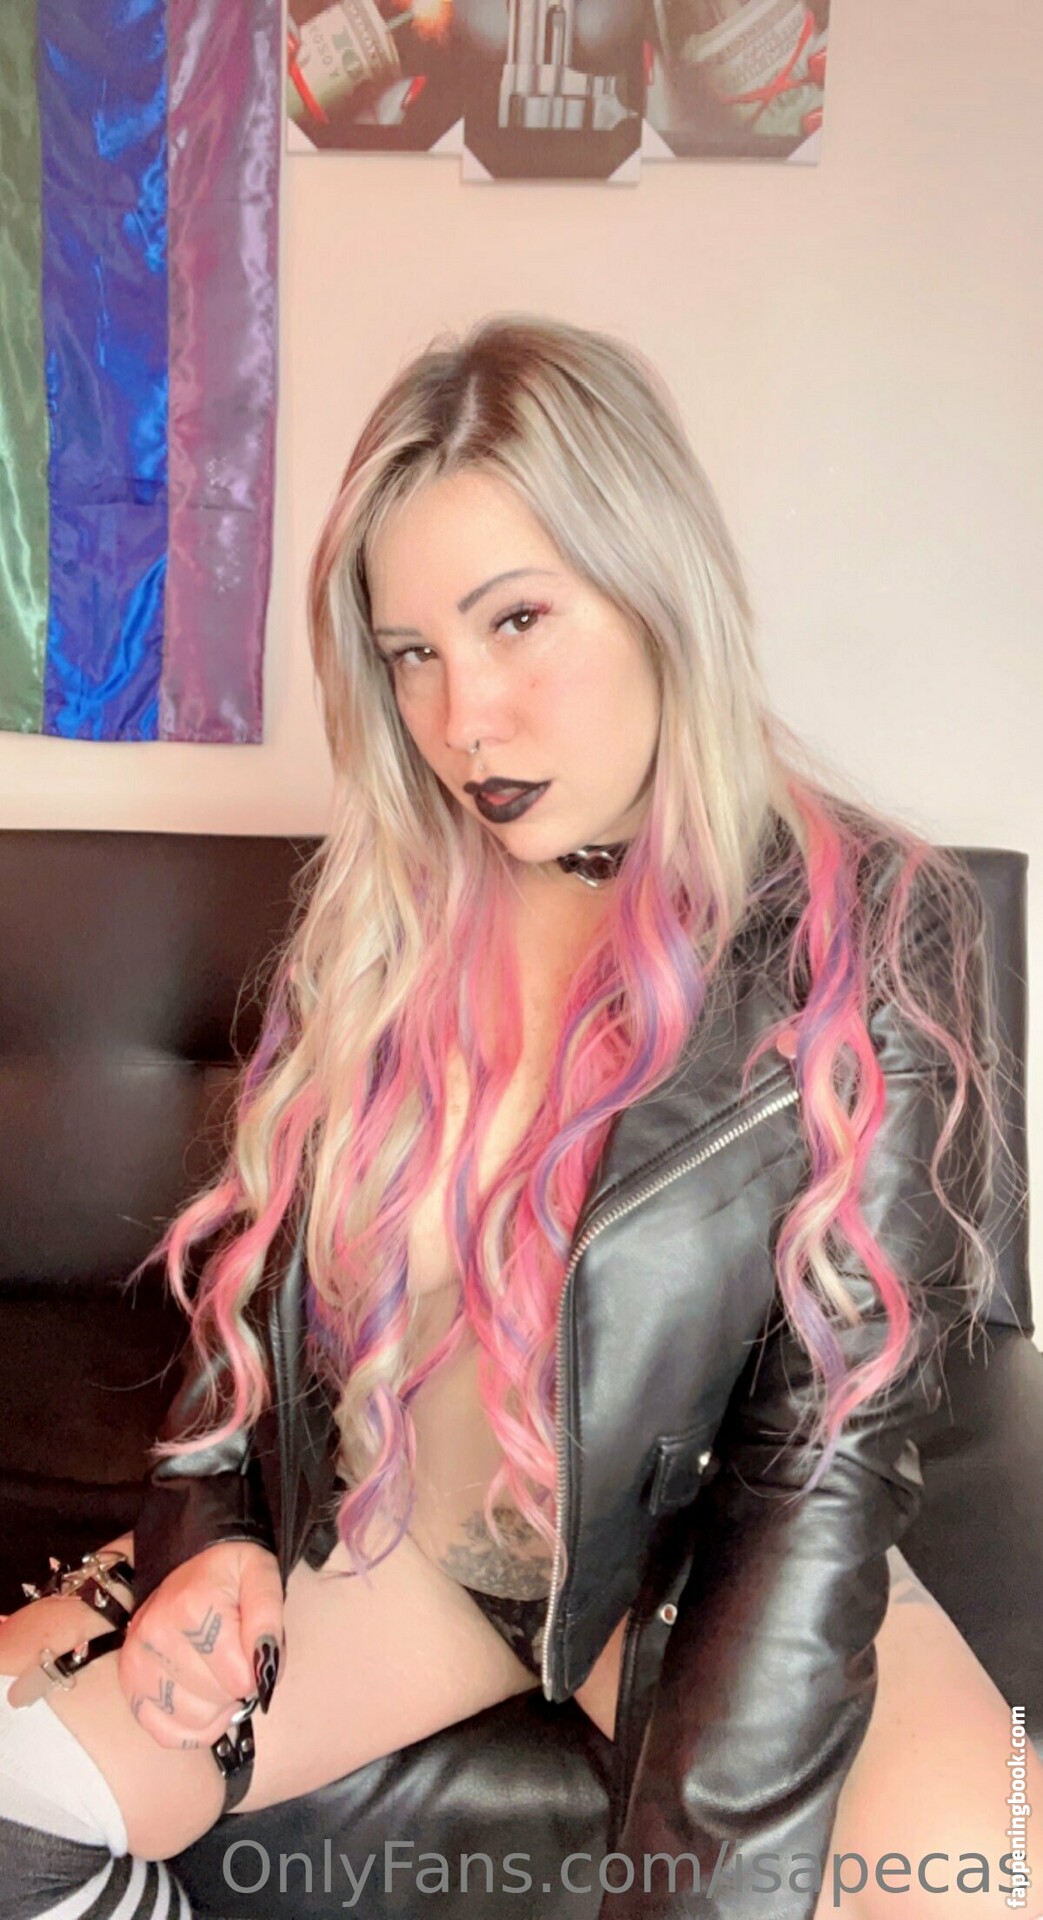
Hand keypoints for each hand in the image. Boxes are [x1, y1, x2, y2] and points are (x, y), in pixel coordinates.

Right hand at [118, 1540, 283, 1751]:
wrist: (189, 1566)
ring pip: (194, 1721)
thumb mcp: (261, 1577)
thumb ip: (268, 1620)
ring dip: (215, 1707)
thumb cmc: (229, 1575)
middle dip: (235, 1686)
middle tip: (232, 1657)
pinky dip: (191, 1726)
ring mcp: (136, 1664)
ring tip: (214, 1672)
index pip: (240, 1678)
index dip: (256, 1669)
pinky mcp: (129, 1686)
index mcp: (191, 1609)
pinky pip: (167, 1733)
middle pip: (217, 1700)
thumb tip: (264, 1669)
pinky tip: (198, 1697)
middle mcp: (154, 1637)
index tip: (250, 1646)